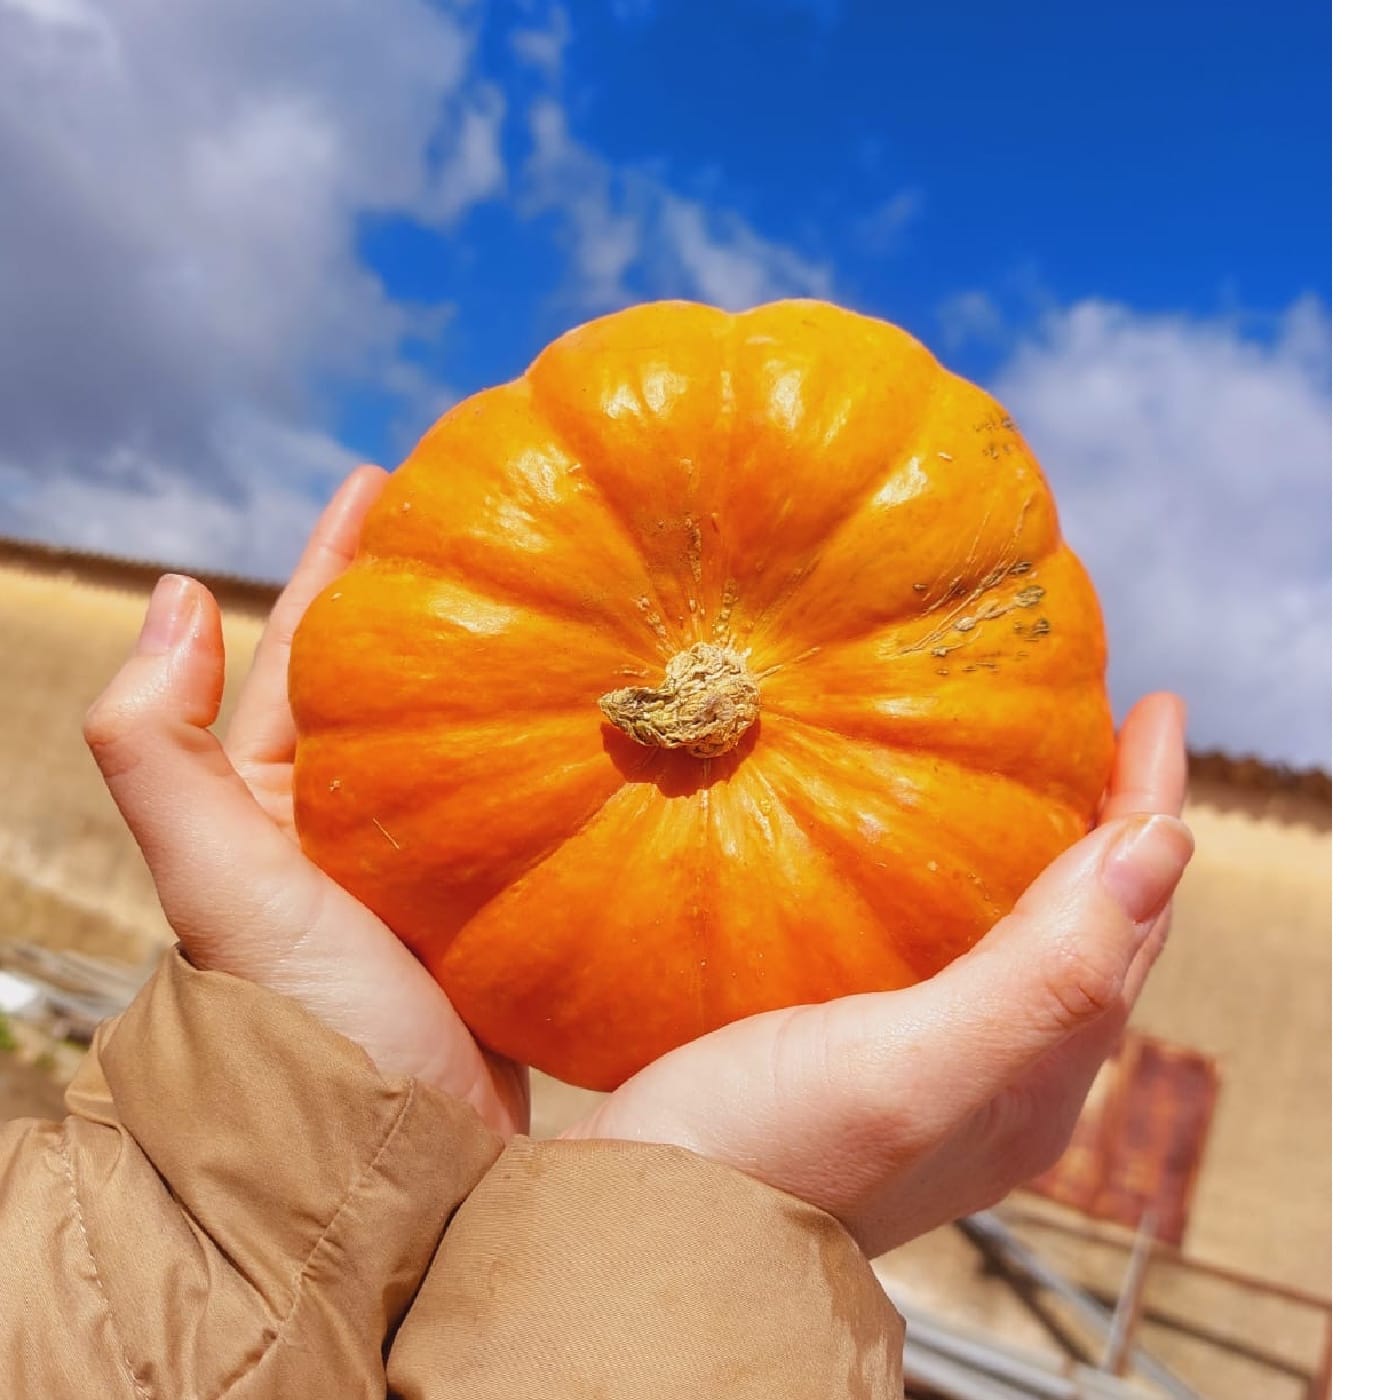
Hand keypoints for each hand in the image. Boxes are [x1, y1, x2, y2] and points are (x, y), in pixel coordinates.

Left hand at [83, 468, 526, 1137]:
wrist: (393, 1173)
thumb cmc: (300, 1029)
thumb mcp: (220, 886)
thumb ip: (160, 754)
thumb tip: (178, 595)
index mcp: (277, 808)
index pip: (302, 654)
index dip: (337, 562)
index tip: (390, 479)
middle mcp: (350, 830)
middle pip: (394, 686)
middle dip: (434, 598)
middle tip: (495, 514)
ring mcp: (429, 870)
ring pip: (470, 744)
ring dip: (510, 675)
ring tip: (571, 594)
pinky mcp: (499, 911)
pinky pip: (527, 810)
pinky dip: (559, 760)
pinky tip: (610, 719)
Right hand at [562, 693, 1190, 1256]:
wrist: (645, 1234)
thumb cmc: (767, 1158)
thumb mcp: (911, 1071)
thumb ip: (1042, 978)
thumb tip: (1162, 850)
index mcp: (1034, 1079)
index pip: (1131, 917)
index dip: (1150, 804)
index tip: (1151, 703)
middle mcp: (999, 1073)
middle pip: (1091, 924)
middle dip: (1111, 818)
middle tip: (1094, 723)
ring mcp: (926, 1062)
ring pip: (1021, 933)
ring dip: (1041, 844)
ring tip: (1024, 763)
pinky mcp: (854, 1047)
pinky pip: (943, 942)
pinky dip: (954, 874)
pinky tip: (905, 838)